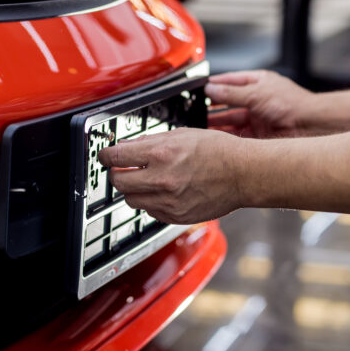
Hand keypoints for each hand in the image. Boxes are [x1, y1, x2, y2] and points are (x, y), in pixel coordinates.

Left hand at [98, 128, 244, 223]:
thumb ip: (151, 142)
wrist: (244, 174)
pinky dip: (150, 202)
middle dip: (117, 173)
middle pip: (118, 181)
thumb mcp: (182, 134)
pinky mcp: (176, 216)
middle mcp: (162, 179)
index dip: (106, 155)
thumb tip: (127, 147)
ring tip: (146, 180)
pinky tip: (162, 192)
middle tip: (123, 169)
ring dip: (133, 189)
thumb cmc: (218, 151)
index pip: (116, 156)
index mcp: (162, 153)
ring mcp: (168, 201)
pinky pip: (149, 211)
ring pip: (131, 199)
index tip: (105, 156)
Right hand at [206, 70, 312, 137]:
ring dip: (216, 122)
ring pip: (230, 119)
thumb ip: (231, 93)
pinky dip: (224, 136)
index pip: (231, 81)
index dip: (215, 84)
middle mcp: (256, 100)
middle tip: (194, 108)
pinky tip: (213, 137)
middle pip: (228, 102)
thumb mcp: (256, 93)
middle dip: (212, 105)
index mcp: (258, 83)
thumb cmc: (293, 104)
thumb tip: (211, 88)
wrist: (310, 126)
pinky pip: (236, 134)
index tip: (199, 88)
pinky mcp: (257, 135)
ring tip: (199, 125)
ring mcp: (257, 118)